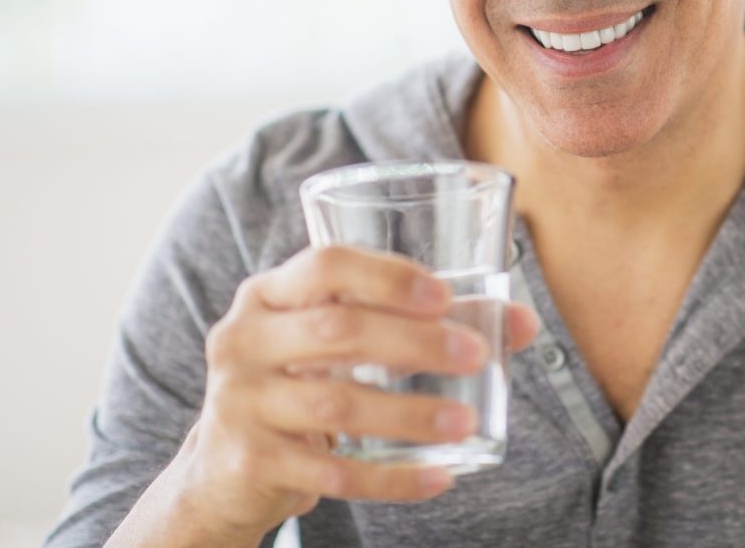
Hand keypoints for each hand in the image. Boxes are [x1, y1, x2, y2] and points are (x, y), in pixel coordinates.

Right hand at [169, 245, 538, 541]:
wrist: (223, 468)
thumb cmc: (304, 379)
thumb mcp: (344, 341)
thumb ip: (427, 323)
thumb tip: (520, 323)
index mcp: (269, 294)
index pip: (325, 266)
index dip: (387, 276)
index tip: (444, 295)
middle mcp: (245, 339)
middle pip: (337, 332)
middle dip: (415, 343)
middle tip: (476, 355)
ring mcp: (241, 402)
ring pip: (337, 405)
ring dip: (410, 414)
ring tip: (466, 420)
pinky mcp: (250, 461)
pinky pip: (333, 472)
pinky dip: (391, 477)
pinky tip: (438, 477)